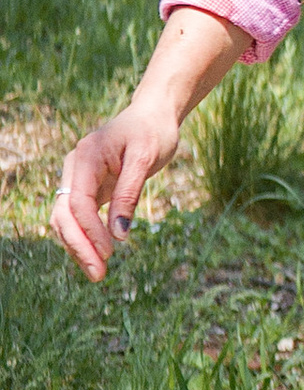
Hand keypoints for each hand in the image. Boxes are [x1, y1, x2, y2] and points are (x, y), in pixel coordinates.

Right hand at [49, 7, 254, 280]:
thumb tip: (119, 232)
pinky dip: (85, 237)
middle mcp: (74, 169)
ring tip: (98, 273)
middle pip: (64, 215)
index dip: (91, 229)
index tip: (110, 251)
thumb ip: (130, 192)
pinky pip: (79, 218)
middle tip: (99, 275)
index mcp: (83, 158)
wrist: (154, 115)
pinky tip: (98, 257)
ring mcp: (79, 179)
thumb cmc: (152, 131)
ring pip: (66, 220)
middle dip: (79, 246)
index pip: (77, 202)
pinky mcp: (89, 188)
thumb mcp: (146, 157)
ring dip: (78, 247)